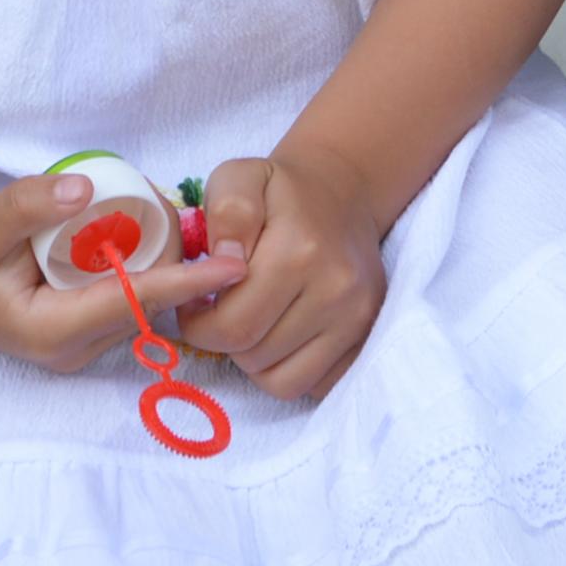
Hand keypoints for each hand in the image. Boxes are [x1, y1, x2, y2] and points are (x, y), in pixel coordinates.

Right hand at [0, 168, 246, 374]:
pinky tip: (153, 233)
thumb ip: (28, 203)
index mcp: (51, 332)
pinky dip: (146, 268)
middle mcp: (71, 349)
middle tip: (205, 218)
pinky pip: (130, 299)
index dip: (184, 283)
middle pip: (147, 305)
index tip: (231, 266)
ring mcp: (79, 346)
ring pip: (143, 304)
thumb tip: (83, 190)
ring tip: (181, 219)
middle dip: (183, 267)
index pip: (132, 304)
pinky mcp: (83, 332)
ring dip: (166, 267)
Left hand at [171, 141, 393, 401]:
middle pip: (253, 357)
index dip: (198, 324)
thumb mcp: (240, 178)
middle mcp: (337, 290)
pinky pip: (314, 387)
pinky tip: (282, 335)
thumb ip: (226, 212)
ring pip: (281, 382)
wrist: (343, 195)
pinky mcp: (367, 338)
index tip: (198, 303)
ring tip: (255, 321)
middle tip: (224, 310)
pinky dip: (289, 371)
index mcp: (299, 251)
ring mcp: (358, 319)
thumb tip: (226, 262)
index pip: (230, 327)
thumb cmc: (281, 192)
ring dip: (255, 360)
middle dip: (225, 341)